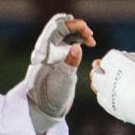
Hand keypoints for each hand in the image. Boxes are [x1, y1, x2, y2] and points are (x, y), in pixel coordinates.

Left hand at [25, 13, 95, 133]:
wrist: (46, 109)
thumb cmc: (51, 97)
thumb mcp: (62, 82)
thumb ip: (69, 64)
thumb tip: (77, 47)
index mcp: (44, 52)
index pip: (56, 28)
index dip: (71, 24)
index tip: (86, 30)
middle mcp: (47, 49)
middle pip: (60, 27)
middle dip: (76, 25)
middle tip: (89, 34)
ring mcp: (53, 53)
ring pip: (66, 33)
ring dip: (78, 31)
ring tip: (91, 40)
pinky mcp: (60, 58)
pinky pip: (69, 42)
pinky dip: (79, 39)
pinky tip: (88, 43)